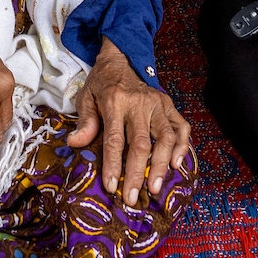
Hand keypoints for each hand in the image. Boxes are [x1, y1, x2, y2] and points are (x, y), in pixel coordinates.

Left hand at [65, 39, 189, 205]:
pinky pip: (181, 127)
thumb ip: (85, 121)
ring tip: (156, 188)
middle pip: (142, 144)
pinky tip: (177, 165)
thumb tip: (76, 143)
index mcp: (115, 101)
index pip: (115, 139)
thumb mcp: (86, 97)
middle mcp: (139, 103)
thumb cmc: (102, 83)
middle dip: (137, 174)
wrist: (121, 58)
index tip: (111, 187)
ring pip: (166, 138)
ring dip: (162, 165)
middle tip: (133, 198)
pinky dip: (182, 147)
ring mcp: (157, 103)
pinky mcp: (169, 104)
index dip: (113, 165)